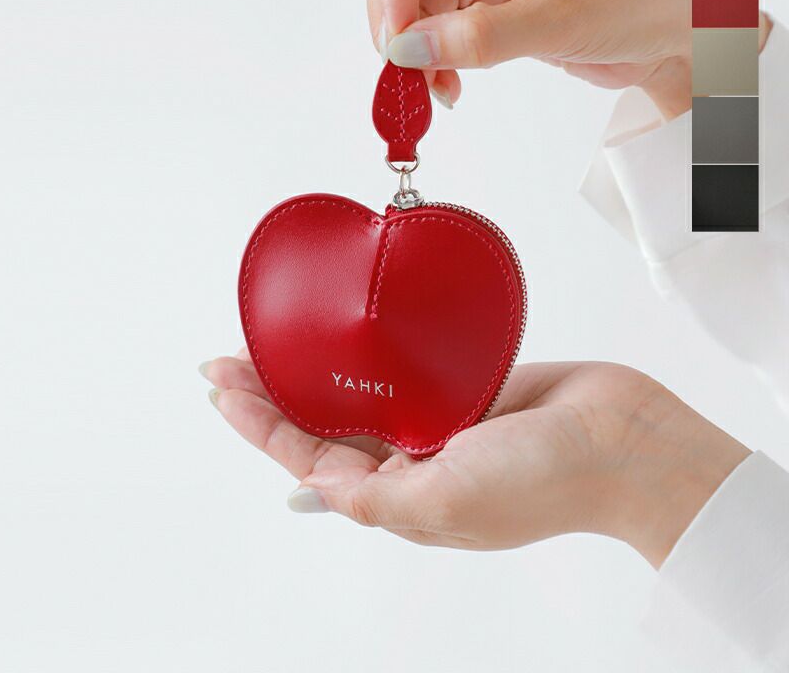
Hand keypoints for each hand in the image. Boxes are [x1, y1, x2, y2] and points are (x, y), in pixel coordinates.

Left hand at [201, 353, 748, 566]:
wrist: (621, 438)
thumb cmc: (543, 482)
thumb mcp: (444, 508)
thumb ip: (371, 499)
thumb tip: (308, 487)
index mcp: (401, 494)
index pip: (311, 456)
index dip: (261, 424)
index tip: (222, 388)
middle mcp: (414, 458)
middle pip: (327, 421)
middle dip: (276, 393)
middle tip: (231, 357)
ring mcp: (440, 418)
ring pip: (362, 391)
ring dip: (319, 369)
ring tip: (273, 342)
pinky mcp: (466, 383)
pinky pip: (408, 366)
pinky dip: (374, 352)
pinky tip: (348, 335)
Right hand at [367, 0, 692, 116]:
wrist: (676, 31)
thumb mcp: (557, 16)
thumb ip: (478, 35)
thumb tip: (407, 48)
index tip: (397, 37)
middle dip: (397, 21)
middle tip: (406, 71)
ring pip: (415, 5)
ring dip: (415, 50)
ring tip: (435, 87)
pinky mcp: (488, 7)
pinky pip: (439, 32)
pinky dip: (435, 62)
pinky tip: (449, 85)